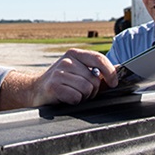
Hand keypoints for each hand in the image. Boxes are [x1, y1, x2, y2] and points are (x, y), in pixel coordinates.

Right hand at [0, 48, 117, 109]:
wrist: (36, 89)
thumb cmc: (61, 82)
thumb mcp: (77, 71)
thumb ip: (96, 70)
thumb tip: (119, 70)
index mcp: (74, 54)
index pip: (99, 58)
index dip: (110, 72)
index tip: (113, 83)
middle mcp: (67, 60)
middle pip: (94, 79)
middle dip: (92, 90)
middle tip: (81, 91)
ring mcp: (59, 73)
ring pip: (86, 89)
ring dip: (83, 97)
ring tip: (72, 93)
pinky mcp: (54, 86)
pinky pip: (76, 97)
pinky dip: (73, 101)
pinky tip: (65, 97)